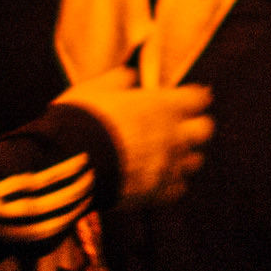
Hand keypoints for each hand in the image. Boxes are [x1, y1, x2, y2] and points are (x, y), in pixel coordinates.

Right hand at [56, 66, 213, 205]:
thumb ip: (121, 80)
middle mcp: (172, 134)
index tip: (186, 99)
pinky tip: (157, 179)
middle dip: (194, 127)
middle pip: (205, 130)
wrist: (65, 164)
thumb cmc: (80, 120)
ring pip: (195, 161)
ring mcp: (166, 166)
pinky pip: (178, 189)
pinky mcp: (155, 193)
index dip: (192, 98)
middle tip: (179, 128)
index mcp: (163, 105)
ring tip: (167, 156)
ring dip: (184, 157)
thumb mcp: (97, 88)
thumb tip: (131, 76)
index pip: (199, 98)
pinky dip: (171, 184)